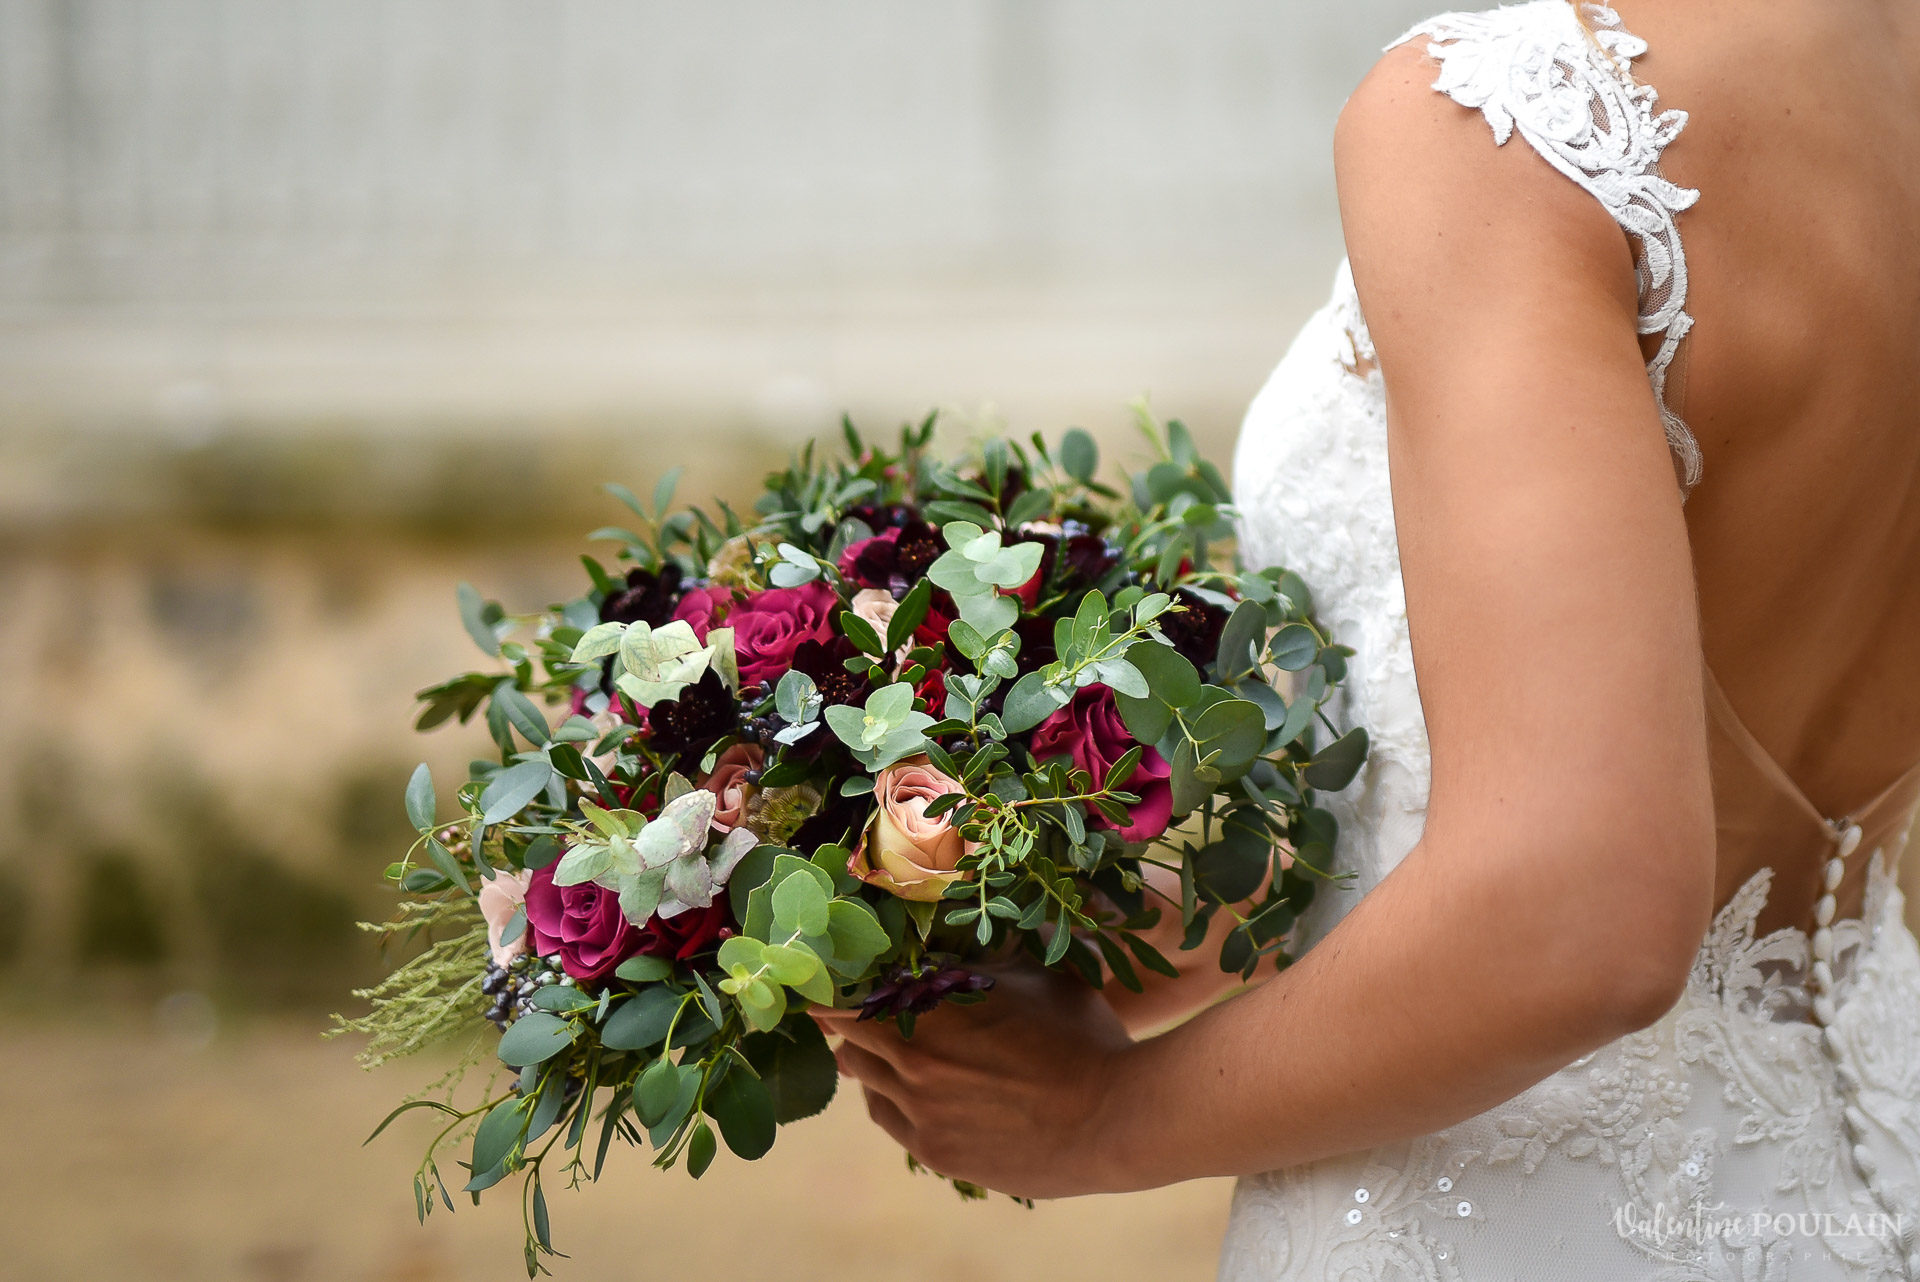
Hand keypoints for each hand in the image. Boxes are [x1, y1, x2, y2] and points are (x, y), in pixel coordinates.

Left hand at [813, 960, 1137, 1198]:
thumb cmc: (1083, 1036)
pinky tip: (909, 1086)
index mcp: (934, 1004)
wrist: (1114, 1119)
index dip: (837, 979)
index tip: (834, 970)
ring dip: (867, 1057)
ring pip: (862, 1077)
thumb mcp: (1038, 974)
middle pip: (847, 1033)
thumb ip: (988, 956)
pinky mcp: (935, 1150)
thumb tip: (956, 934)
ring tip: (883, 1044)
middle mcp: (914, 1056)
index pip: (852, 989)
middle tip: (849, 1002)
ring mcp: (920, 1109)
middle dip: (847, 1016)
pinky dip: (889, 1096)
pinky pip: (889, 1116)